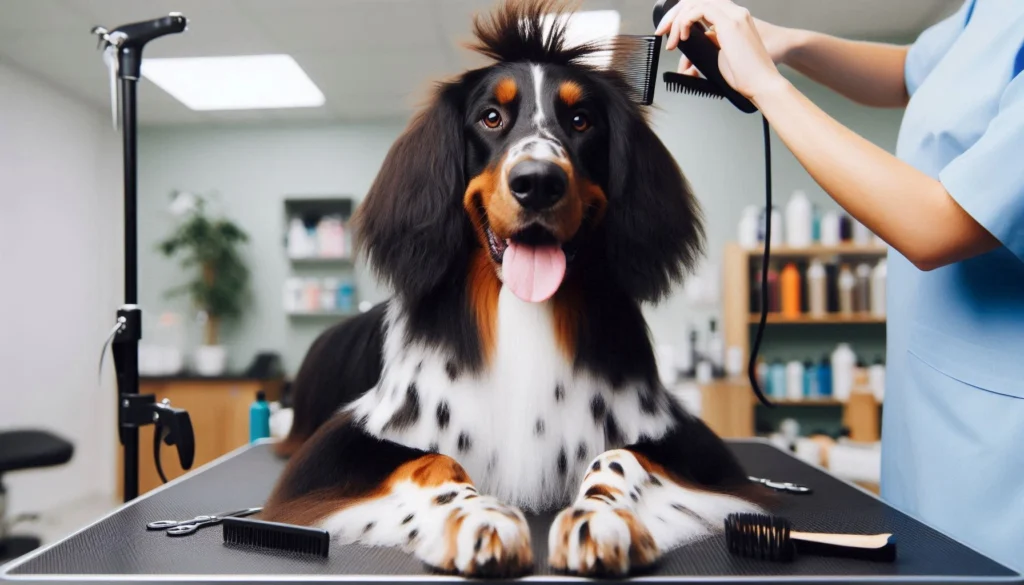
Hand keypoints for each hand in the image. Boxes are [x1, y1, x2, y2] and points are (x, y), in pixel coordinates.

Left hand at [655, 0, 786, 100]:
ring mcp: (733, 15)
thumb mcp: (720, 57)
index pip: (702, 6)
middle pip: (696, 0)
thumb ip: (706, 48)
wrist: (761, 83)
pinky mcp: (729, 23)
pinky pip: (698, 10)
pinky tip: (682, 37)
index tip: (669, 32)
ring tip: (672, 40)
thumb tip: (687, 58)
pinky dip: (684, 22)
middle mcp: (735, 13)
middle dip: (674, 14)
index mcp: (733, 19)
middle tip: (662, 32)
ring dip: (677, 20)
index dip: (682, 16)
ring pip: (695, 2)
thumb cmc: (746, 75)